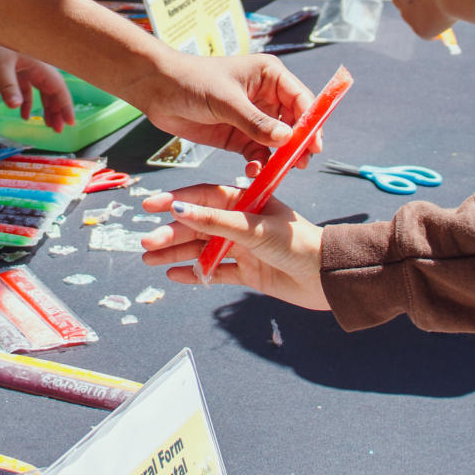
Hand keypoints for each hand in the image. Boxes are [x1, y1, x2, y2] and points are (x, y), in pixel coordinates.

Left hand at [0, 33, 75, 130]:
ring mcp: (26, 69)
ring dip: (45, 108)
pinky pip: (27, 89)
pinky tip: (24, 115)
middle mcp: (36, 67)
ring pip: (41, 91)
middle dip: (57, 111)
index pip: (58, 88)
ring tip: (48, 126)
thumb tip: (15, 107)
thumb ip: (8, 86)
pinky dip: (27, 102)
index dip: (65, 106)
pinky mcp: (16, 70)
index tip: (71, 122)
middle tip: (60, 130)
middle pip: (52, 91)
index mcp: (39, 64)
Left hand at [132, 53, 312, 163]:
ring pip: (278, 142)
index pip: (301, 99)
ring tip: (277, 172)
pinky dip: (259, 164)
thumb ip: (256, 121)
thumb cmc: (191, 81)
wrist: (156, 89)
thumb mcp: (226, 100)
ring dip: (279, 157)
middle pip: (294, 123)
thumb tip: (287, 138)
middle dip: (297, 144)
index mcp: (269, 76)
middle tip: (299, 164)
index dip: (311, 122)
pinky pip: (258, 153)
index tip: (313, 145)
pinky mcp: (239, 135)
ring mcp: (253, 118)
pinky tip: (253, 172)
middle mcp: (266, 96)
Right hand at [138, 183, 328, 308]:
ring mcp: (244, 248)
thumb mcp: (253, 228)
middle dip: (171, 233)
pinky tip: (174, 275)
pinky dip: (196, 273)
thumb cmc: (297, 243)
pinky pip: (216, 271)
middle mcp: (242, 223)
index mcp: (246, 201)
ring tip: (149, 259)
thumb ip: (214, 221)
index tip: (150, 205)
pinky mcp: (249, 273)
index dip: (177, 200)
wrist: (328, 278)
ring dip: (177, 254)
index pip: (204, 196)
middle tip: (146, 242)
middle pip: (198, 225)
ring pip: (202, 248)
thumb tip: (179, 210)